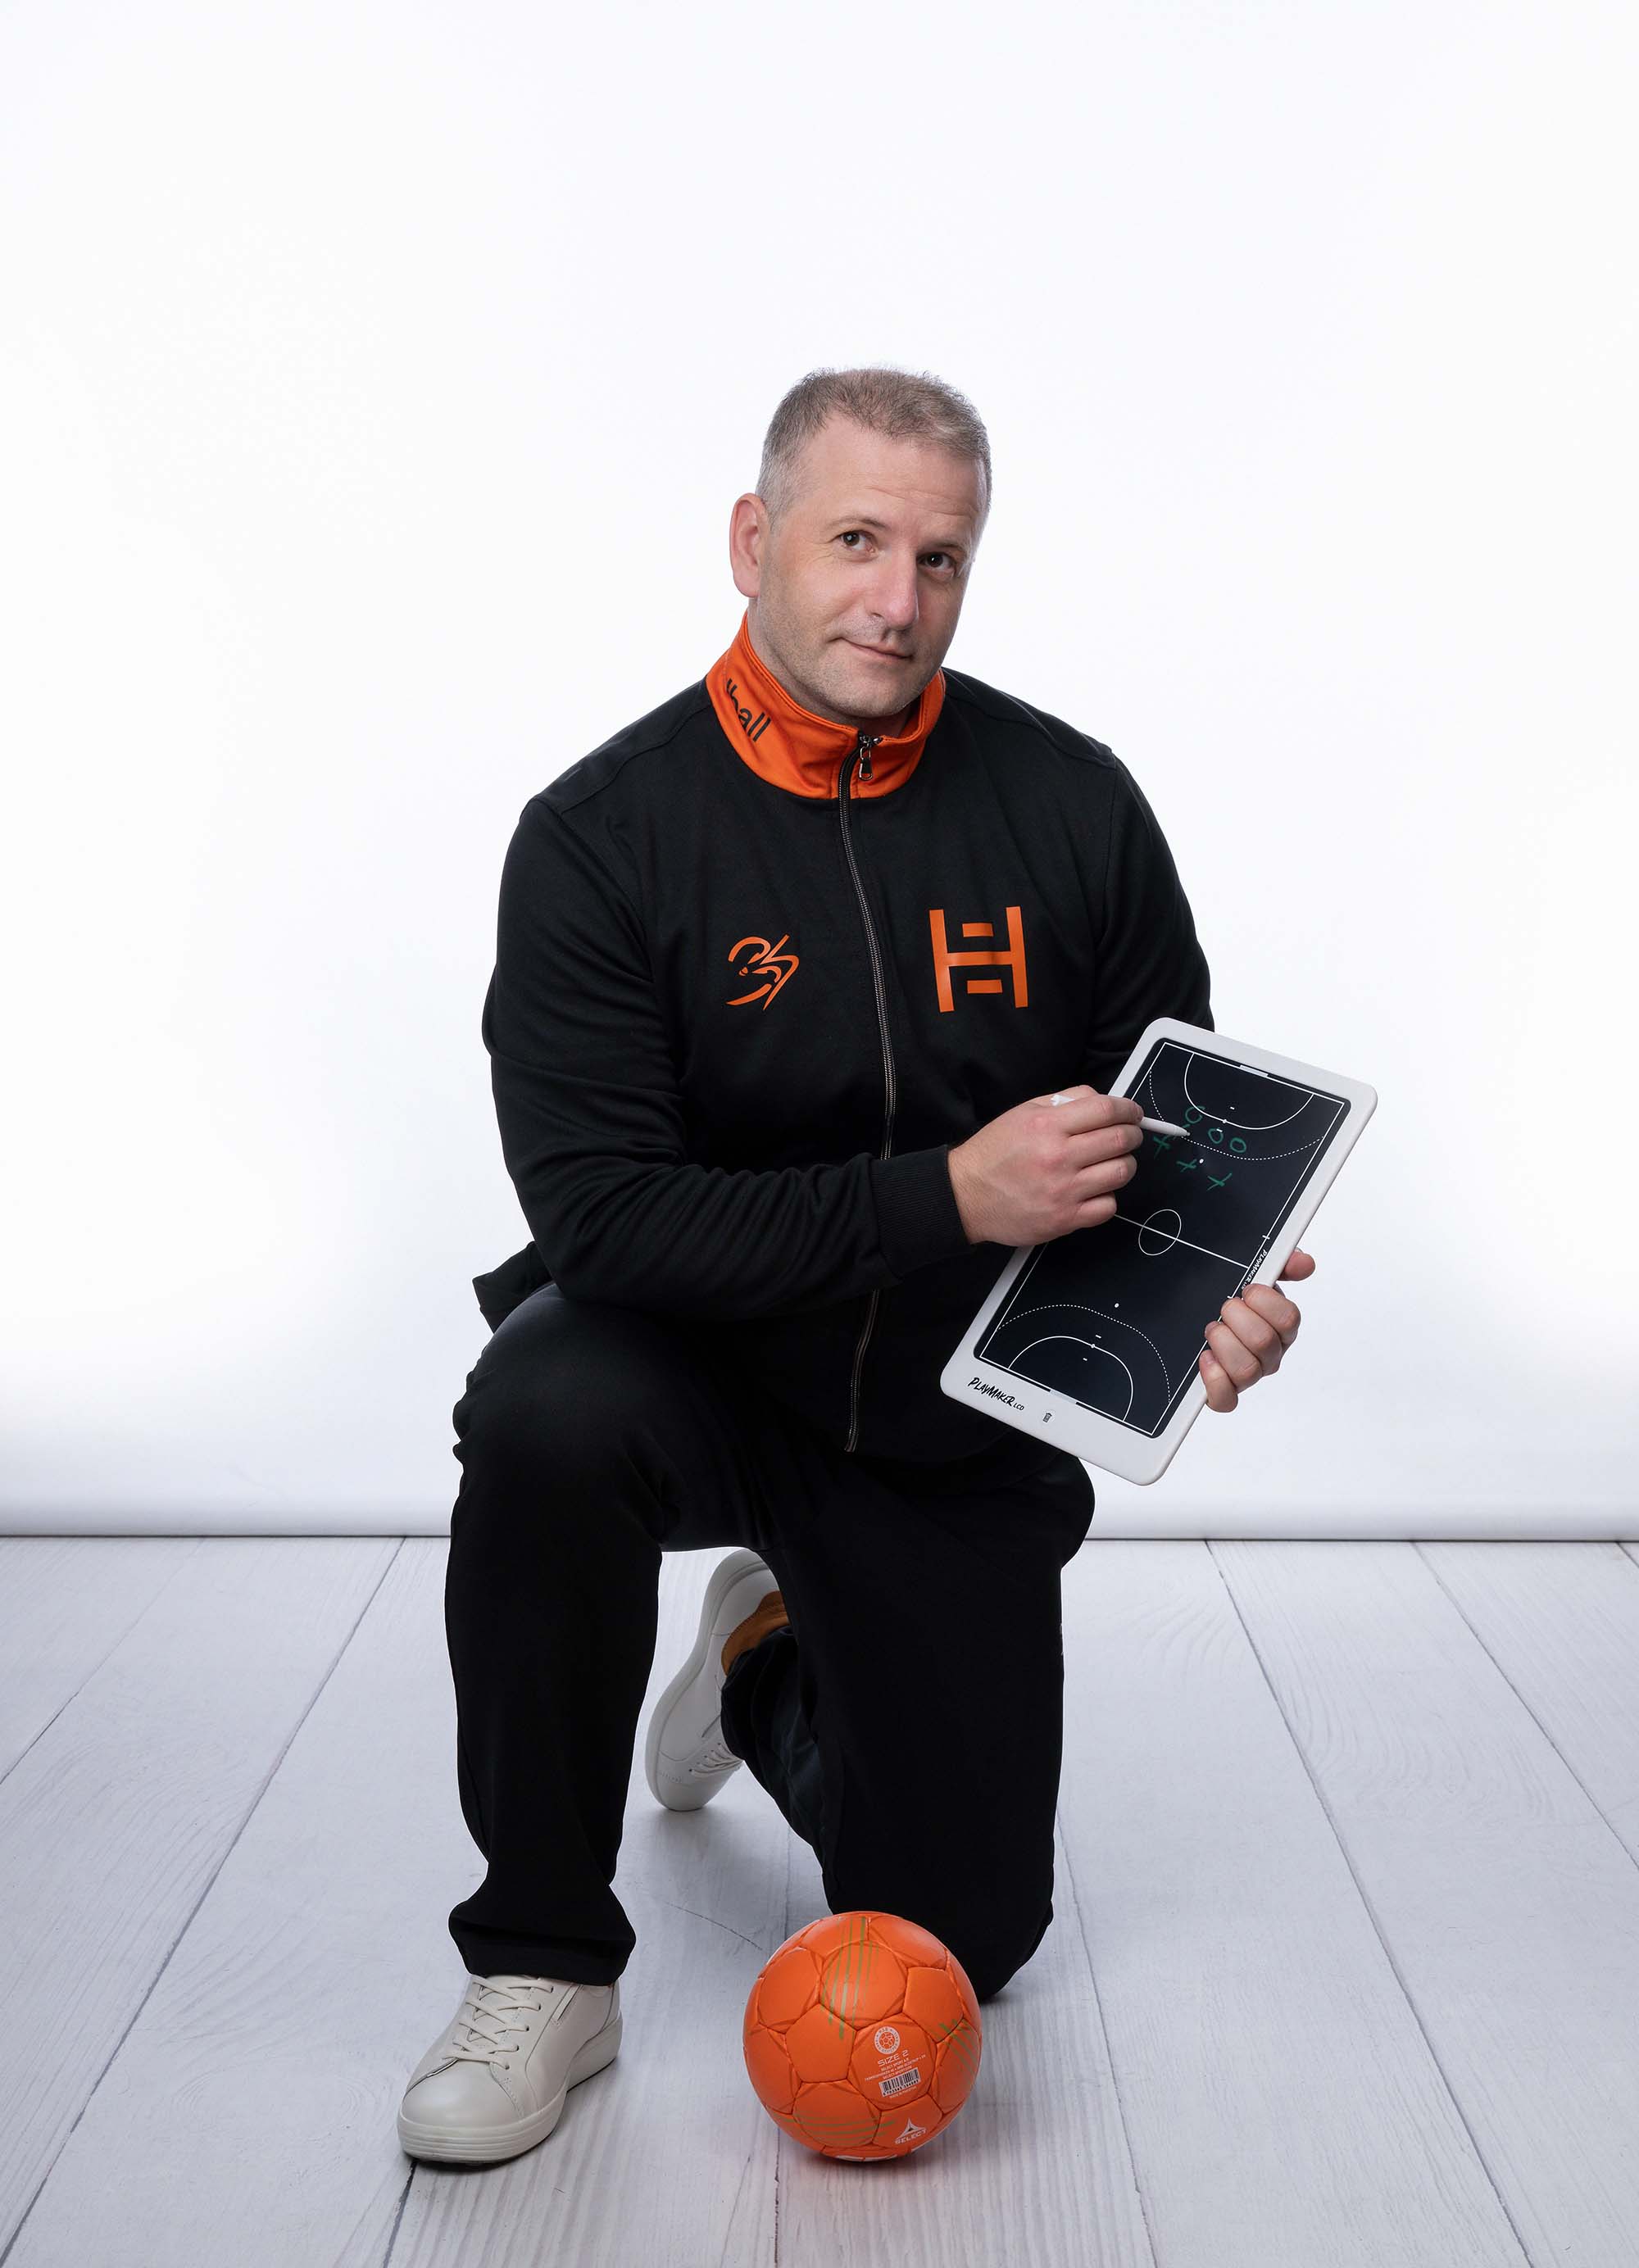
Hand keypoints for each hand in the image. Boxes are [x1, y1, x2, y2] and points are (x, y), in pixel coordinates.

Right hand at [946, 1085, 1143, 1247]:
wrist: (966, 1195)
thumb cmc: (994, 1152)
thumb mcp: (1023, 1112)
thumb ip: (1064, 1101)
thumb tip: (1102, 1101)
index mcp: (1047, 1125)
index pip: (1106, 1110)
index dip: (1129, 1109)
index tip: (1133, 1113)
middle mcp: (1058, 1156)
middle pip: (1120, 1140)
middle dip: (1133, 1134)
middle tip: (1129, 1136)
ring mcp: (1064, 1190)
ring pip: (1121, 1172)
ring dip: (1124, 1164)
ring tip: (1112, 1163)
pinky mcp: (1065, 1219)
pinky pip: (1108, 1207)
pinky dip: (1108, 1197)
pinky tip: (1095, 1190)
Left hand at [1200, 1248, 1312, 1413]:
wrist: (1188, 1312)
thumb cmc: (1225, 1296)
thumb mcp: (1252, 1271)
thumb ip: (1281, 1263)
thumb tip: (1305, 1263)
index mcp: (1280, 1325)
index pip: (1288, 1319)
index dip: (1264, 1301)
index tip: (1247, 1290)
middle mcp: (1269, 1354)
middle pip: (1265, 1342)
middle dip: (1236, 1318)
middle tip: (1225, 1308)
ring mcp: (1249, 1375)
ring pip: (1247, 1370)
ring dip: (1223, 1343)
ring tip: (1213, 1330)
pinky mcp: (1225, 1393)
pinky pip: (1227, 1400)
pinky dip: (1214, 1378)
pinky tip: (1206, 1357)